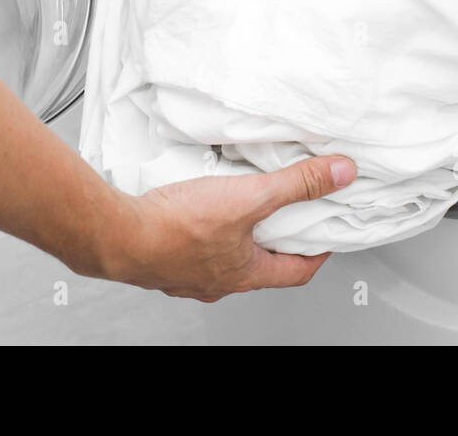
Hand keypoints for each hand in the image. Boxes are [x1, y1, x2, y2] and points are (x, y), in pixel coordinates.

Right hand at [100, 155, 356, 301]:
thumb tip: (339, 174)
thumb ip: (296, 184)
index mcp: (245, 273)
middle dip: (274, 239)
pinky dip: (201, 230)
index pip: (297, 272)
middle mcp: (218, 282)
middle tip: (283, 214)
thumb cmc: (176, 226)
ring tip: (237, 204)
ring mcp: (187, 274)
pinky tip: (193, 207)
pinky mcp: (162, 259)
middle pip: (260, 265)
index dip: (316, 252)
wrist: (118, 232)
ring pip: (223, 256)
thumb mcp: (250, 197)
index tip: (323, 235)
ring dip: (234, 234)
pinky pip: (190, 247)